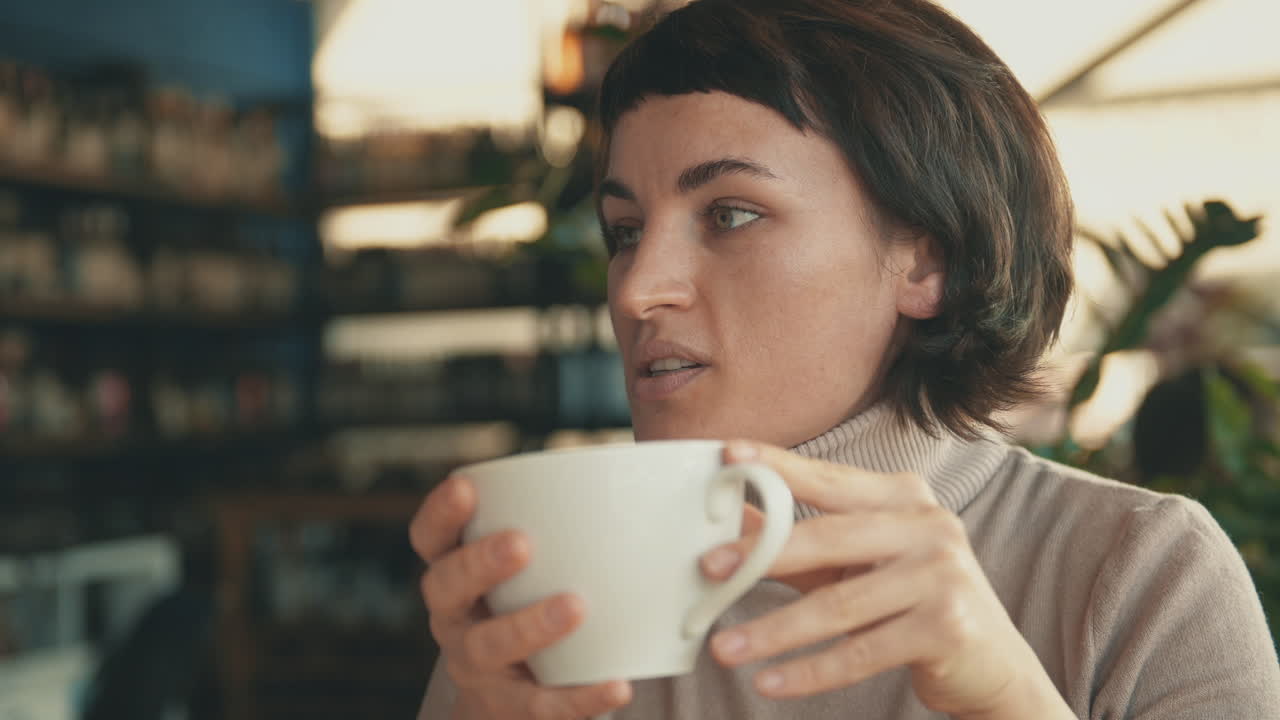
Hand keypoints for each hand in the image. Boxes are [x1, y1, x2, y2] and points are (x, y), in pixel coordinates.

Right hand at [410, 475, 632, 719]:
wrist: (509, 704)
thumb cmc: (529, 607)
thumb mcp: (525, 571)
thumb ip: (556, 530)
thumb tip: (632, 482)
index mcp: (455, 574)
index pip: (431, 538)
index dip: (441, 512)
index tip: (467, 486)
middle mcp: (454, 617)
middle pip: (446, 586)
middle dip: (480, 563)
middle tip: (521, 543)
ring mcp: (476, 667)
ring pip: (488, 646)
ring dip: (528, 625)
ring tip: (574, 606)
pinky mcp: (509, 709)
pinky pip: (542, 706)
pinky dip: (581, 697)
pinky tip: (617, 686)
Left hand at [699, 441, 1070, 718]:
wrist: (992, 663)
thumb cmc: (912, 601)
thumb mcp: (856, 563)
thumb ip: (798, 540)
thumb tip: (731, 519)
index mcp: (904, 497)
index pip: (828, 478)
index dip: (777, 466)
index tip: (727, 457)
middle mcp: (929, 525)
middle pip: (828, 537)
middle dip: (762, 554)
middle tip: (708, 568)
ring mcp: (943, 575)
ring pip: (838, 606)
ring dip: (774, 630)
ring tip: (724, 647)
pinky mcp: (947, 627)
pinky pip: (860, 652)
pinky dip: (808, 671)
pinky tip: (769, 681)